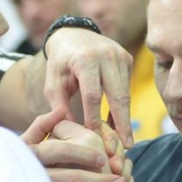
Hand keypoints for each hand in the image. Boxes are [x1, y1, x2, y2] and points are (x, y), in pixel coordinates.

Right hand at [26, 118, 131, 181]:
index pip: (60, 151)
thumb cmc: (18, 169)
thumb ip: (41, 126)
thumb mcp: (23, 145)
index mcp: (31, 157)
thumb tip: (61, 110)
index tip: (103, 158)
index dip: (83, 153)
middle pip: (73, 178)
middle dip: (101, 181)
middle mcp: (33, 179)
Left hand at [44, 28, 134, 147]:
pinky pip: (127, 88)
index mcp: (85, 59)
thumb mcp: (53, 82)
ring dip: (125, 119)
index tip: (95, 138)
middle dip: (122, 123)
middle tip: (125, 146)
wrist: (73, 34)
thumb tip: (72, 131)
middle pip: (118, 96)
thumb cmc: (60, 63)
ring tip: (125, 141)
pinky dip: (122, 107)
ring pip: (126, 94)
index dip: (95, 119)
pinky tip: (118, 124)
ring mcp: (120, 56)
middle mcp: (107, 55)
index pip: (93, 95)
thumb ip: (60, 105)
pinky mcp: (128, 59)